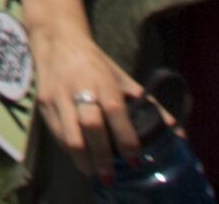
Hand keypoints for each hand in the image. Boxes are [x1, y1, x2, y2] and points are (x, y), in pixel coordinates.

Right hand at [25, 10, 151, 180]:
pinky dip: (69, 150)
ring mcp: (59, 96)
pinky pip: (57, 134)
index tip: (135, 159)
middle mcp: (79, 87)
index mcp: (103, 79)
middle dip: (102, 156)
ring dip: (83, 159)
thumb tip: (174, 129)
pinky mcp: (43, 104)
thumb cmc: (96, 63)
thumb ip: (148, 103)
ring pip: (70, 135)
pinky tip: (80, 157)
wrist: (58, 41)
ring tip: (94, 172)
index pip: (115, 111)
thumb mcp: (122, 78)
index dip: (126, 137)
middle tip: (111, 176)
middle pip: (91, 126)